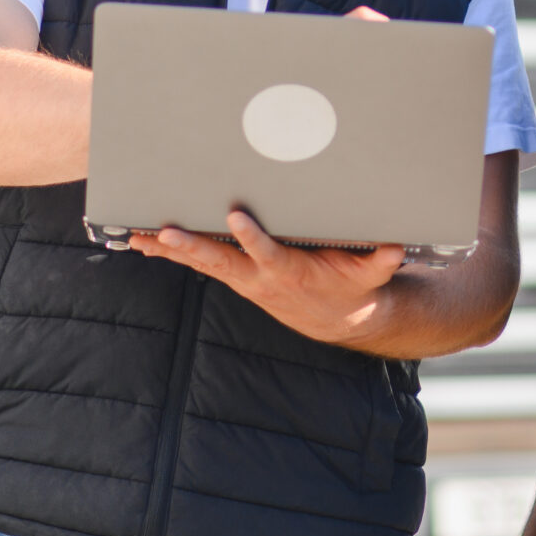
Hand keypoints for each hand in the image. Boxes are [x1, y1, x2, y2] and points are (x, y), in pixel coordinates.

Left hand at [130, 207, 402, 345]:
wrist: (335, 319)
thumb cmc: (353, 287)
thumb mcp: (372, 275)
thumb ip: (382, 259)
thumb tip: (397, 245)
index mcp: (290, 272)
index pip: (268, 253)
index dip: (252, 238)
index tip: (235, 216)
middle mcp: (259, 278)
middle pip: (221, 260)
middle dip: (191, 246)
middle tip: (164, 232)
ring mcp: (244, 279)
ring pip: (202, 262)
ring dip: (170, 251)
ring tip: (138, 237)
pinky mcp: (236, 276)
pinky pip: (200, 263)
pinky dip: (172, 254)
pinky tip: (144, 242)